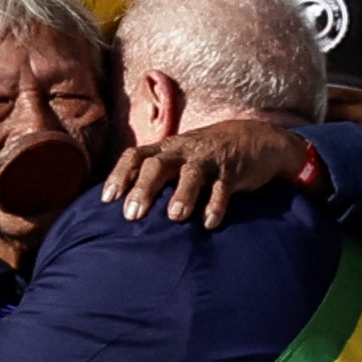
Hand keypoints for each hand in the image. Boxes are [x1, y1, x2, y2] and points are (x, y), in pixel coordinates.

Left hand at [101, 119, 309, 228]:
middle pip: (158, 164)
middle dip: (144, 188)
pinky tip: (210, 223)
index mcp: (166, 149)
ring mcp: (209, 159)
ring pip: (192, 173)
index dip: (120, 175)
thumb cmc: (204, 157)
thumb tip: (123, 209)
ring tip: (175, 216)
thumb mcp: (177, 159)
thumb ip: (154, 178)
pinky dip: (216, 204)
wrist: (254, 138)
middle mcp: (183, 151)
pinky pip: (224, 187)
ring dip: (182, 194)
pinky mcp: (233, 169)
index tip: (107, 200)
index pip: (135, 156)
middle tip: (132, 215)